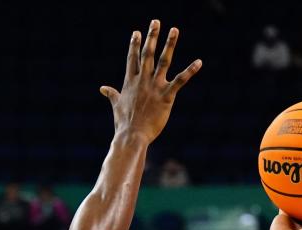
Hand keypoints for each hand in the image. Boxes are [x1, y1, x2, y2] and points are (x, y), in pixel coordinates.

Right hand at [100, 19, 201, 142]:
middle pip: (147, 54)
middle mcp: (142, 81)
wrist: (132, 136)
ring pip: (163, 61)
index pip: (132, 59)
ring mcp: (154, 87)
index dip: (134, 44)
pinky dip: (190, 71)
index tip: (136, 32)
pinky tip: (199, 62)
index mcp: (130, 82)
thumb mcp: (116, 105)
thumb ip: (111, 94)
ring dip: (169, 44)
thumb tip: (102, 88)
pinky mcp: (167, 96)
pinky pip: (180, 81)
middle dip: (151, 36)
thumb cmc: (123, 123)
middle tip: (156, 21)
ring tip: (174, 30)